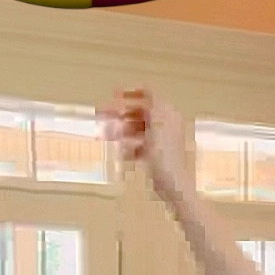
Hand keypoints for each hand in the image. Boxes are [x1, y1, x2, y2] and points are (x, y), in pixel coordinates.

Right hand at [101, 88, 188, 206]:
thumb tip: (144, 88)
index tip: (112, 94)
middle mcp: (165, 124)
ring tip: (105, 136)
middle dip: (120, 113)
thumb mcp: (157, 125)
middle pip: (139, 112)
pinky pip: (138, 145)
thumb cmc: (164, 155)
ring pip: (137, 129)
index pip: (149, 94)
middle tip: (101, 115)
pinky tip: (121, 154)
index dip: (130, 92)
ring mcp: (160, 140)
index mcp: (167, 114)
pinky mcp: (155, 154)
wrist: (173, 185)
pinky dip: (128, 147)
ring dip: (120, 130)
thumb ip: (151, 105)